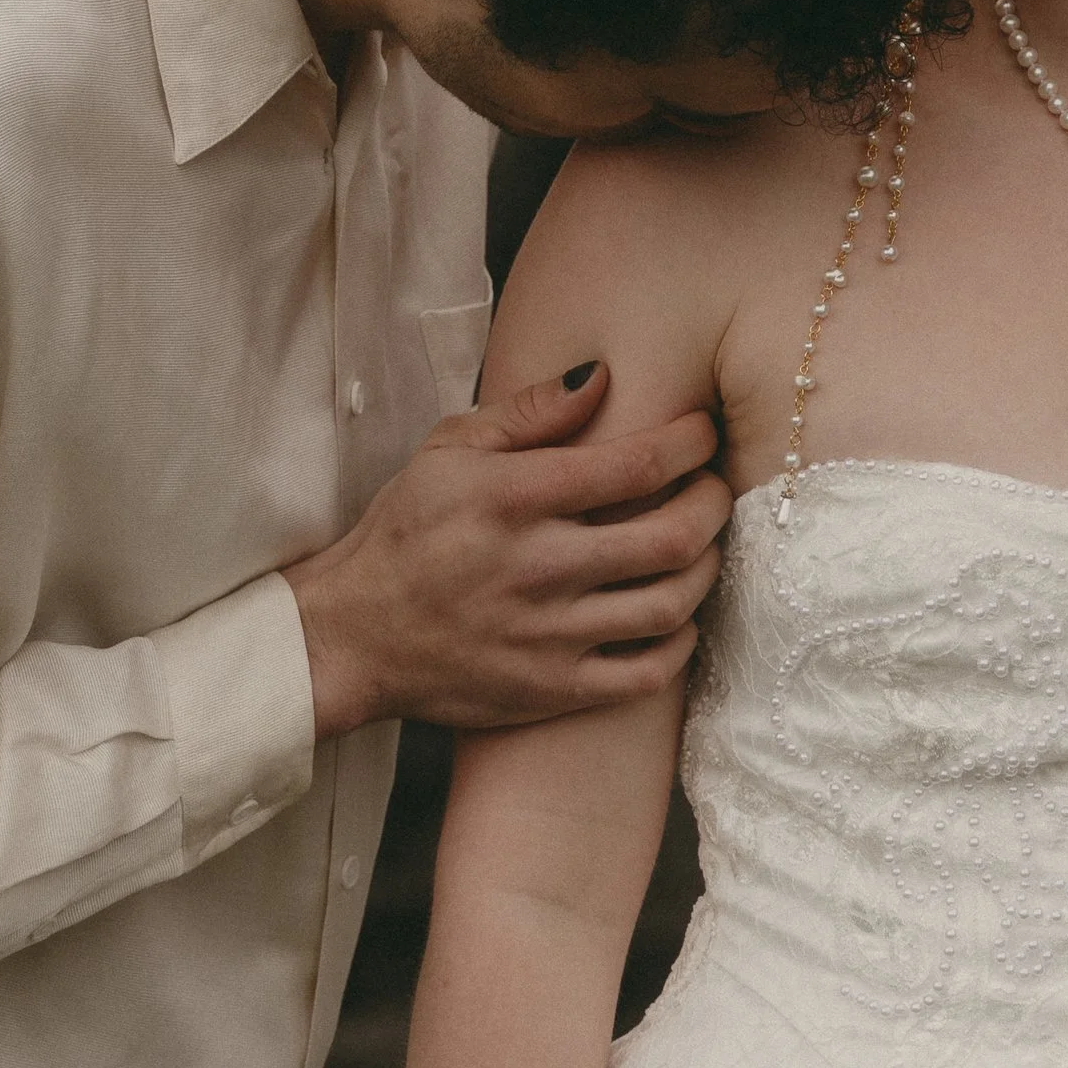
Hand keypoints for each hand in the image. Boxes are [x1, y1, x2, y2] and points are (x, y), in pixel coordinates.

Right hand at [286, 364, 729, 735]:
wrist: (353, 636)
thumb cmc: (404, 533)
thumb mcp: (447, 450)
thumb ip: (529, 412)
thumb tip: (604, 377)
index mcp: (513, 498)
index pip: (637, 464)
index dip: (691, 442)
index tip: (702, 433)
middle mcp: (537, 568)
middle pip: (673, 536)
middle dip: (714, 503)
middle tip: (714, 489)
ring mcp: (548, 636)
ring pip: (671, 604)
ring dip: (705, 569)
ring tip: (699, 547)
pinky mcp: (553, 690)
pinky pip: (648, 672)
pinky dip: (680, 641)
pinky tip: (675, 616)